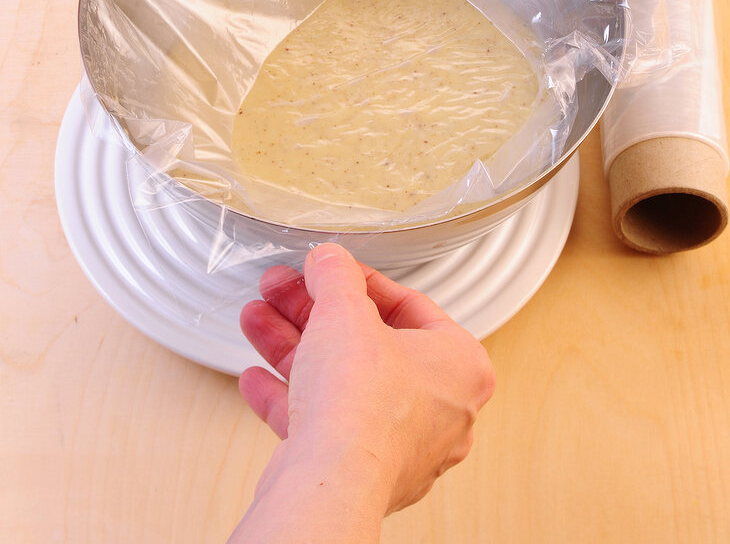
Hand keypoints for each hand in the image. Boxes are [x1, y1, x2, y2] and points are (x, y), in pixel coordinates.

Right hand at [231, 244, 493, 540]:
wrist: (331, 482)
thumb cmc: (363, 404)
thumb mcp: (344, 310)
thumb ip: (335, 275)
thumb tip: (330, 259)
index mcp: (460, 365)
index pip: (409, 306)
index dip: (360, 282)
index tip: (332, 272)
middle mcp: (440, 410)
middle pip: (369, 344)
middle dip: (315, 313)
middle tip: (285, 291)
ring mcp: (401, 445)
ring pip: (342, 384)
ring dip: (295, 348)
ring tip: (259, 321)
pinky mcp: (362, 472)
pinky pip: (326, 425)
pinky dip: (290, 398)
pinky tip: (258, 379)